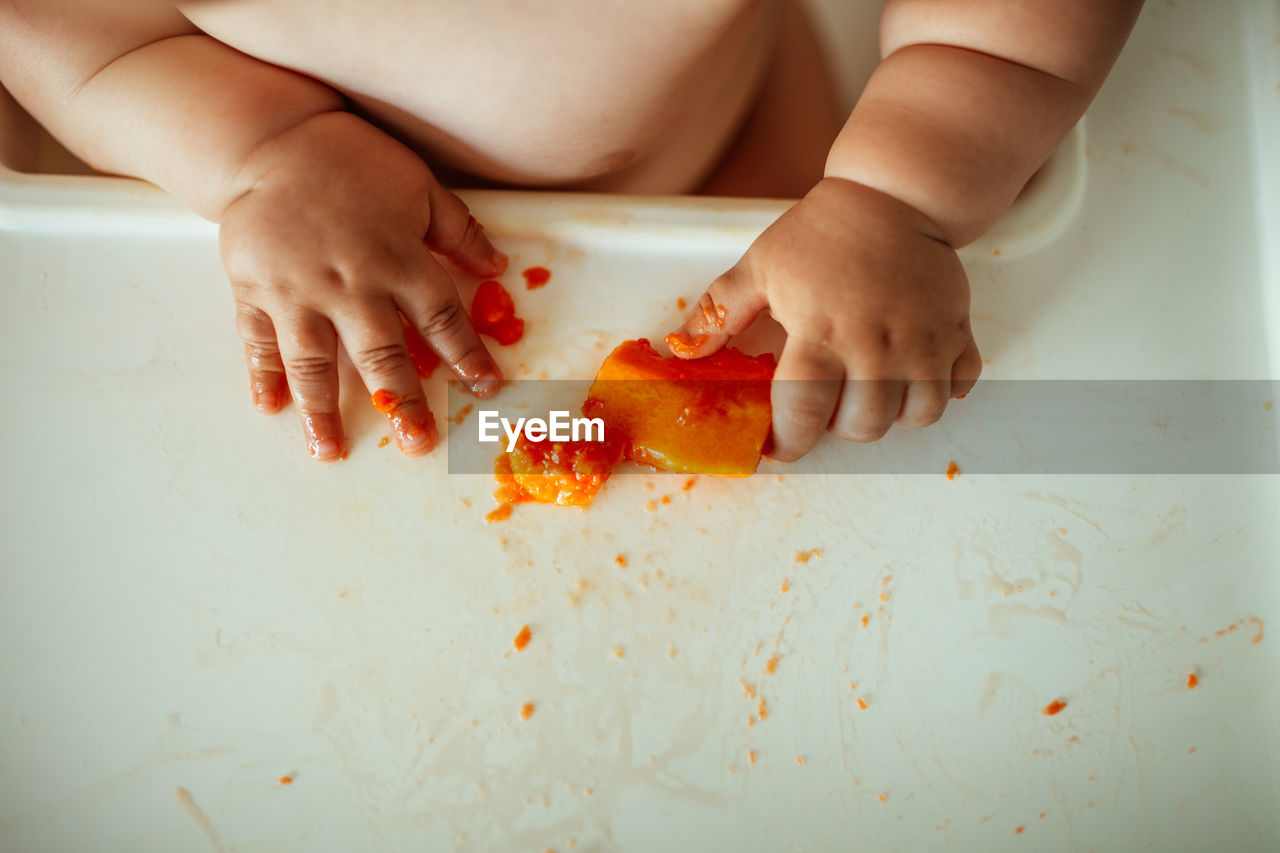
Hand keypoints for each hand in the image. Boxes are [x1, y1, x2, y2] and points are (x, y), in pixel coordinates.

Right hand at [219, 111, 506, 460]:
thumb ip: (458, 232)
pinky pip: (258, 340)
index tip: (485, 390)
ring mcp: (298, 292)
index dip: (467, 358)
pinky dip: (262, 375)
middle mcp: (351, 285)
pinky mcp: (254, 289)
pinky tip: (269, 410)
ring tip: (331, 451)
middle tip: (417, 444)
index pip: (443, 321)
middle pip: (382, 357)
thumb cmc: (351, 160)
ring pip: (314, 362)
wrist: (271, 140)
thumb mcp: (419, 186)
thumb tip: (496, 268)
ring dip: (324, 410)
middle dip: (402, 404)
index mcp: (399, 261)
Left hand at [667, 177, 980, 460]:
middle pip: (863, 426)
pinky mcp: (958, 331)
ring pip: (916, 416)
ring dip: (889, 413)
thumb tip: (682, 352)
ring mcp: (923, 341)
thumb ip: (720, 313)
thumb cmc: (821, 232)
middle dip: (837, 426)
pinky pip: (958, 387)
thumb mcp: (759, 266)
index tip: (777, 444)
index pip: (803, 415)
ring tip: (868, 387)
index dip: (787, 442)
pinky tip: (910, 370)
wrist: (893, 193)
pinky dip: (936, 390)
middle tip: (825, 400)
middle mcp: (877, 345)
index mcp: (821, 332)